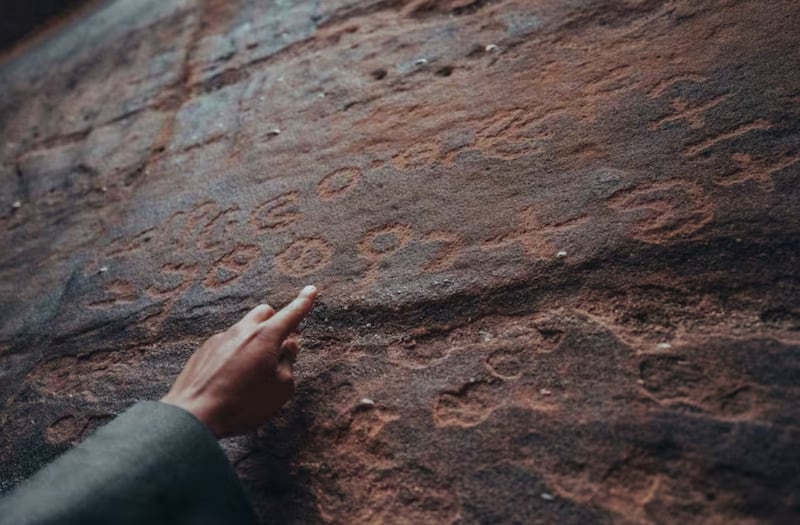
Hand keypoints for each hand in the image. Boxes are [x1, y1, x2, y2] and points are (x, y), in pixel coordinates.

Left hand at [161, 285, 317, 437]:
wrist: (195, 415)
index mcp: (266, 337)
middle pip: (264, 312)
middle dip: (275, 322)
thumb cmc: (243, 404)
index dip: (304, 302)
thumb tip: (288, 346)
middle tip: (279, 346)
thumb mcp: (280, 389)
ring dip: (254, 340)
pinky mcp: (204, 350)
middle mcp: (242, 331)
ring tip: (252, 371)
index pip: (291, 313)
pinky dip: (235, 352)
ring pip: (244, 328)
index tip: (311, 290)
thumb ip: (288, 363)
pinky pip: (226, 343)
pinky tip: (230, 377)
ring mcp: (220, 338)